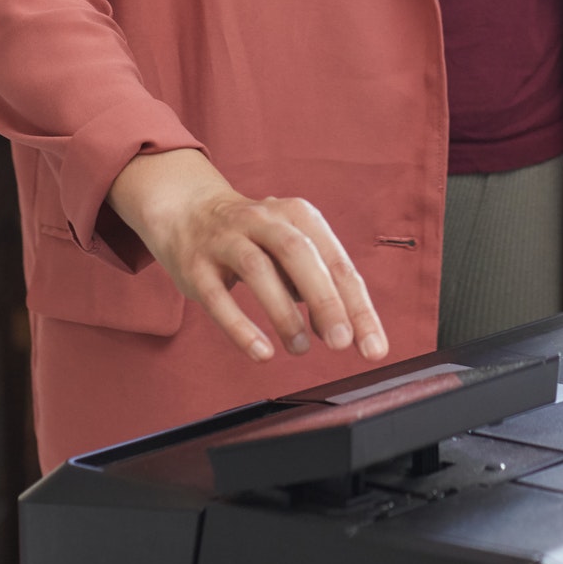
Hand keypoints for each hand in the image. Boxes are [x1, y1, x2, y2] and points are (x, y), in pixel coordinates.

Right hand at [107, 148, 389, 365]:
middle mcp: (264, 220)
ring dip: (283, 312)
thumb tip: (340, 328)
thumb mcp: (289, 251)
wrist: (188, 211)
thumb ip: (316, 286)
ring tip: (300, 349)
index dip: (358, 306)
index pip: (337, 261)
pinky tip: (262, 352)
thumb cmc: (253, 239)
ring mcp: (227, 239)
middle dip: (324, 300)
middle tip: (342, 342)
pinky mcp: (196, 264)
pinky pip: (217, 296)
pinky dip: (240, 327)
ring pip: (258, 269)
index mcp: (299, 215)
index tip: (374, 347)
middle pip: (299, 254)